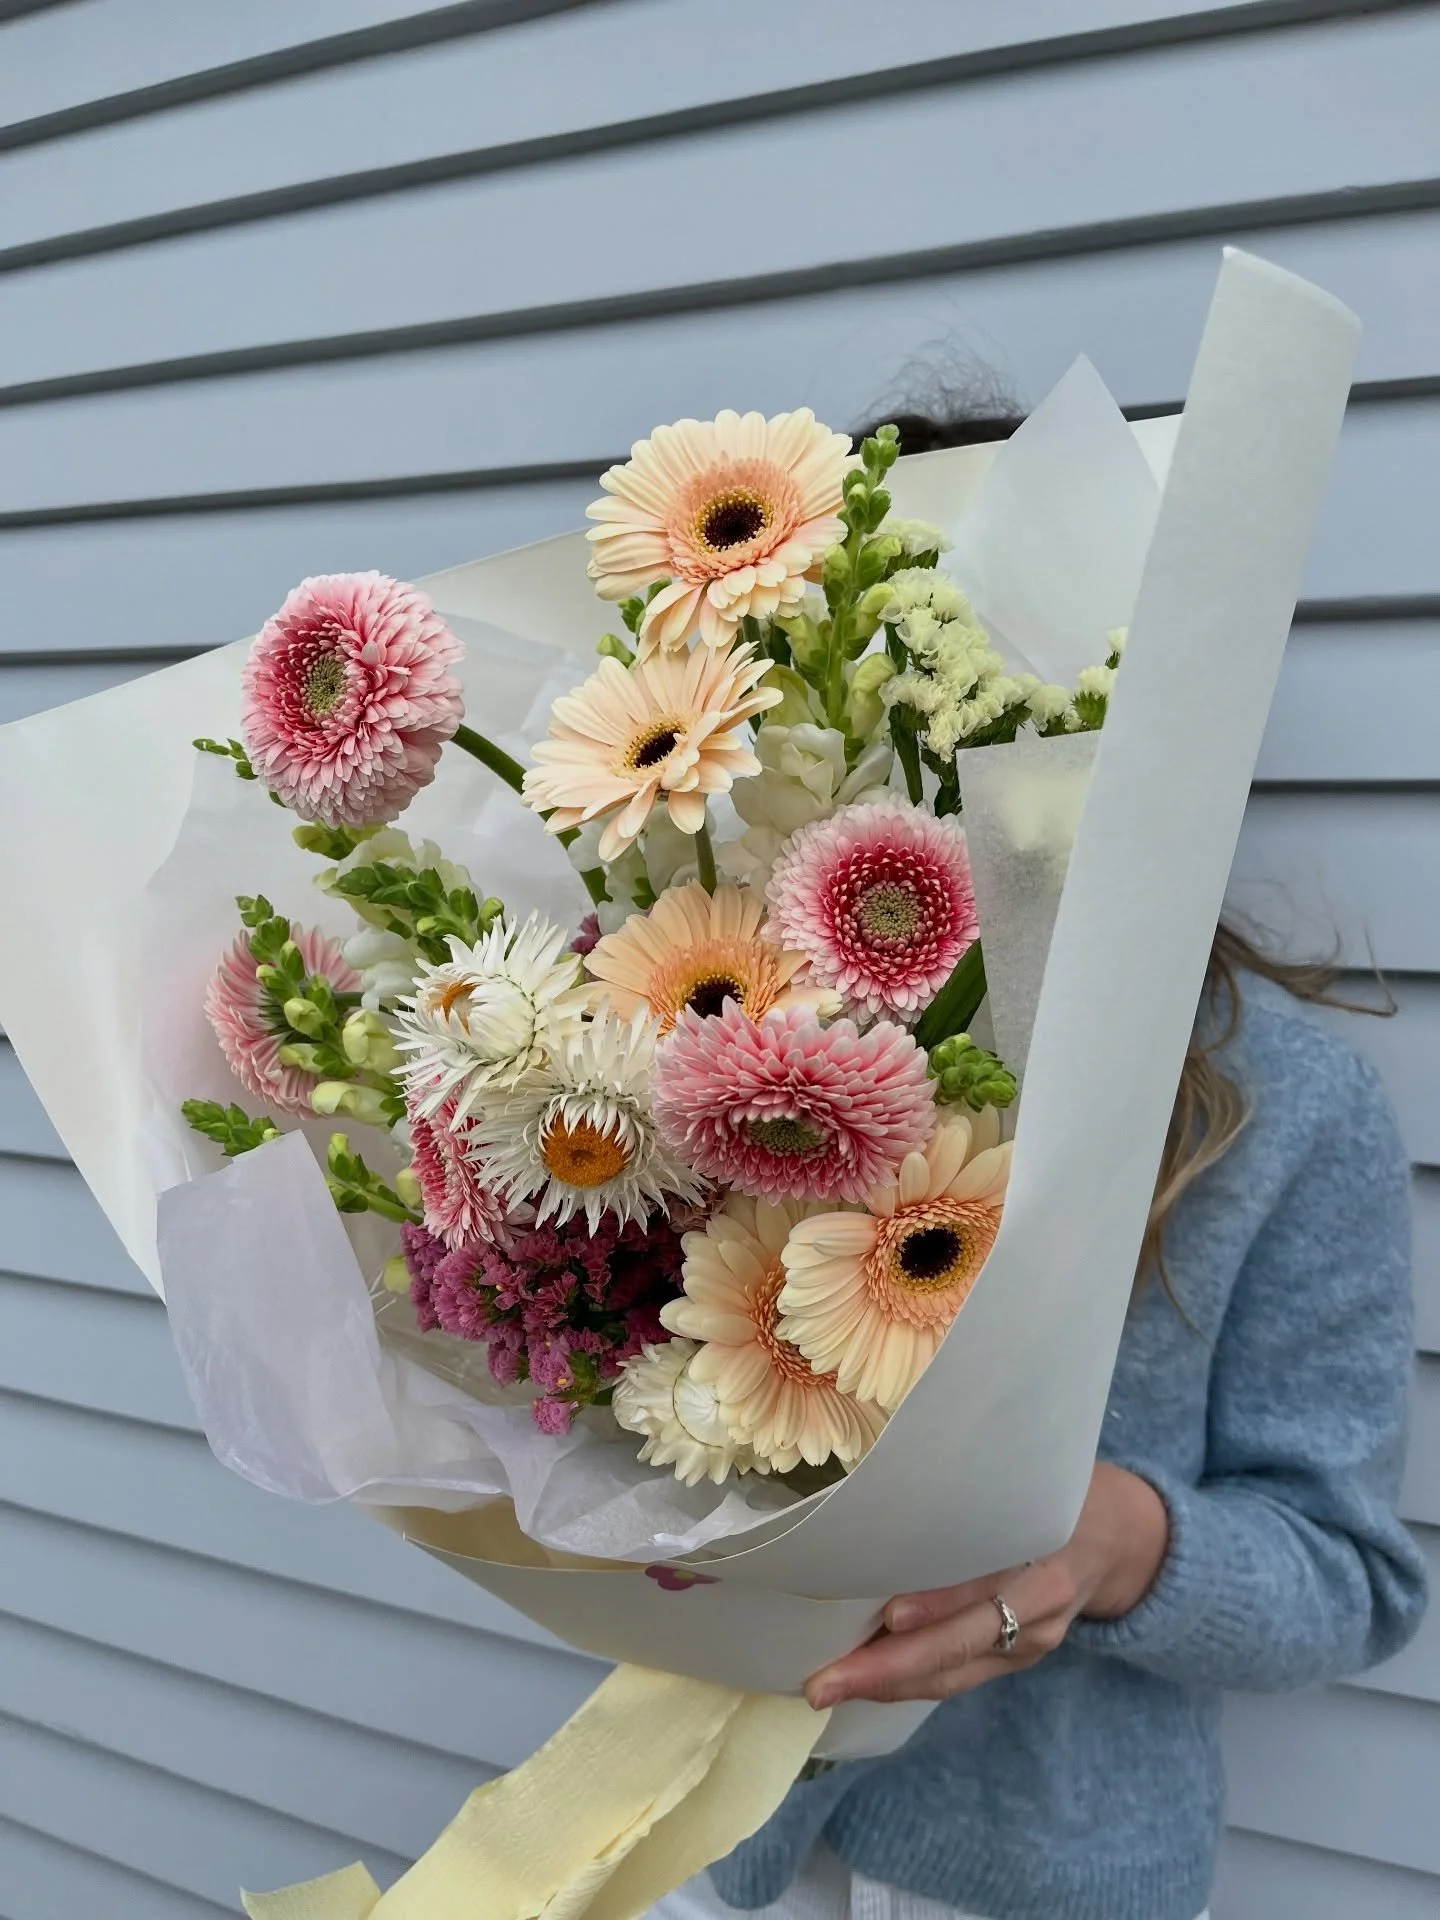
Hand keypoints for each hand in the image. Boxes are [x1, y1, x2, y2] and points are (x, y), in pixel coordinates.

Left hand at [804, 1462, 1168, 1708]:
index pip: (986, 1580)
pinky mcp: (1024, 1659)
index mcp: (1045, 1542)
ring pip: (957, 1672)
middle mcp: (1042, 1601)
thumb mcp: (1026, 1473)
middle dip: (890, 1667)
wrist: (1125, 1536)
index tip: (890, 1615)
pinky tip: (868, 1682)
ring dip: (890, 1683)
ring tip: (830, 1688)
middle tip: (824, 1682)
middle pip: (962, 1643)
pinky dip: (913, 1682)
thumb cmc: (1053, 1489)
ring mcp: (1035, 1639)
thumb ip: (972, 1490)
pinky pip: (962, 1677)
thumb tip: (886, 1494)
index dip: (939, 1601)